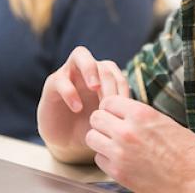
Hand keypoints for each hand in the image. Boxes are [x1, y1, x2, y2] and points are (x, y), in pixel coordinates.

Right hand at [37, 46, 128, 162]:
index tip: (124, 109)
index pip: (117, 74)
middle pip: (102, 62)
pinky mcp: (52, 83)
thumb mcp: (107, 121)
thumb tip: (142, 113)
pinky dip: (70, 92)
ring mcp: (69, 73)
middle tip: (111, 101)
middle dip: (109, 81)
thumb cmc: (90, 127)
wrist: (66, 141)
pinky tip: (77, 107)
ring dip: (90, 68)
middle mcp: (87, 71)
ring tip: (95, 87)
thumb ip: (120, 113)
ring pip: (80, 54)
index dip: (122, 88)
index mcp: (103, 78)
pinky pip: (61, 79)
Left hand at [86, 96, 194, 191]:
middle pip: (96, 118)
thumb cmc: (185, 151)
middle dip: (103, 122)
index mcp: (141, 114)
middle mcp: (127, 131)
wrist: (194, 179)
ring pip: (92, 137)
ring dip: (100, 139)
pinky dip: (106, 158)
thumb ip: (139, 115)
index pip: (108, 101)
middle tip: (112, 128)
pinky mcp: (118, 172)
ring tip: (113, 143)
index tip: (115, 113)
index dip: (111, 107)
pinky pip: (99, 159)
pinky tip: (119, 158)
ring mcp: (120, 152)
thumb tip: (123, 111)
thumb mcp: (163, 121)